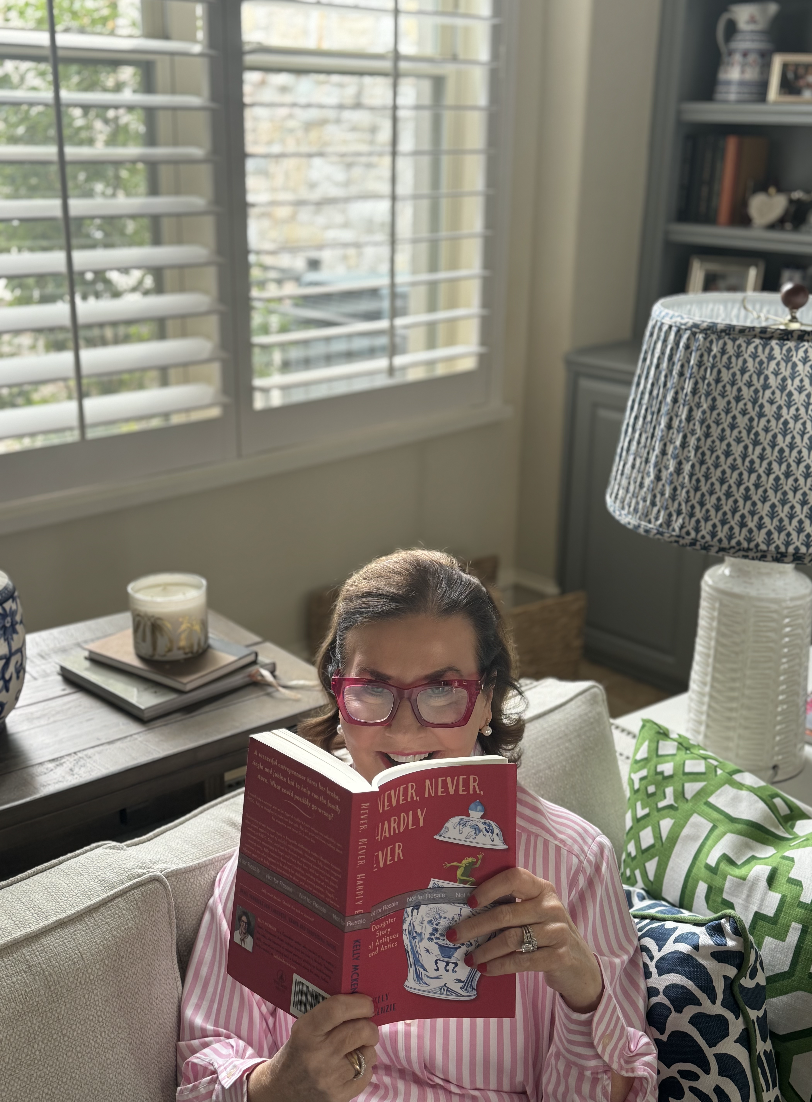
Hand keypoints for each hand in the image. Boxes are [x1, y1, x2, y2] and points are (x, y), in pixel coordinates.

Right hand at [247, 994, 377, 1101]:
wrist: (281, 1090)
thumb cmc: (298, 1052)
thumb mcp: (304, 1028)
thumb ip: (328, 1014)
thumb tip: (362, 1002)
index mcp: (306, 1032)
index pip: (337, 1009)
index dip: (359, 1003)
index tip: (368, 1003)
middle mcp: (318, 1055)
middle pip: (360, 1031)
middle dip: (370, 1026)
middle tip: (367, 1025)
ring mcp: (329, 1078)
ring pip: (368, 1053)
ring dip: (368, 1047)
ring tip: (357, 1047)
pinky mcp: (338, 1096)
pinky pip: (367, 1074)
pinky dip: (365, 1067)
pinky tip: (352, 1066)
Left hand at [448, 868, 603, 1013]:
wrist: (579, 964)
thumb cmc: (547, 932)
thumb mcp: (535, 912)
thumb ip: (512, 906)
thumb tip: (468, 911)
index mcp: (542, 888)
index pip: (514, 878)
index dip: (490, 888)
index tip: (469, 902)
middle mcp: (551, 906)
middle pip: (506, 914)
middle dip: (475, 926)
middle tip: (453, 935)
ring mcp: (557, 931)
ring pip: (511, 939)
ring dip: (485, 950)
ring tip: (469, 958)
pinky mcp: (559, 956)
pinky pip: (522, 961)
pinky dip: (500, 965)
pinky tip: (486, 969)